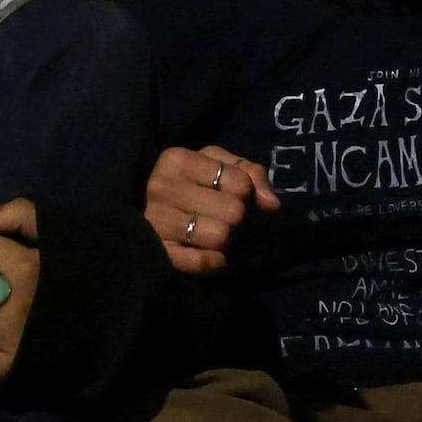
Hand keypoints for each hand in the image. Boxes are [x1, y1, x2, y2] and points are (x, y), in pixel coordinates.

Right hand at [145, 146, 278, 277]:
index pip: (239, 182)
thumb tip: (271, 203)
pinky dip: (214, 261)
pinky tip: (211, 255)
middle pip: (233, 211)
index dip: (245, 192)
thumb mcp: (219, 166)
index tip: (232, 194)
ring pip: (220, 236)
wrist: (150, 218)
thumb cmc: (192, 185)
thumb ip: (250, 173)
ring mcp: (155, 222)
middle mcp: (161, 187)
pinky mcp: (159, 253)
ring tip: (212, 233)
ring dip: (224, 240)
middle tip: (222, 217)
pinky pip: (201, 262)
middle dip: (235, 217)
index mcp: (177, 159)